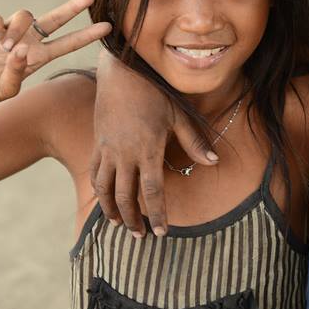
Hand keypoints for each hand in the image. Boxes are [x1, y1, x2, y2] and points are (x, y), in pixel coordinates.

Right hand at [0, 0, 110, 110]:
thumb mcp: (5, 89)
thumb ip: (17, 72)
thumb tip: (22, 50)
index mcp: (38, 57)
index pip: (67, 44)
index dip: (87, 35)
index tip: (107, 27)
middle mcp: (28, 41)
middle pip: (56, 19)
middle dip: (73, 7)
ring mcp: (10, 31)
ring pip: (25, 16)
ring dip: (17, 30)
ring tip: (2, 49)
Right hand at [90, 51, 213, 236]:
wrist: (121, 73)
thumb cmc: (154, 92)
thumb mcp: (178, 115)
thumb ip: (194, 142)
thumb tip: (214, 162)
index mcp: (148, 149)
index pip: (152, 191)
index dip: (157, 214)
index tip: (162, 232)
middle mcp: (125, 154)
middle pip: (126, 197)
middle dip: (132, 220)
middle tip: (141, 236)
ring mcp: (108, 150)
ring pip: (105, 189)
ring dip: (112, 210)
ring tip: (119, 224)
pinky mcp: (98, 143)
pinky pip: (95, 173)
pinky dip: (99, 190)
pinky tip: (105, 200)